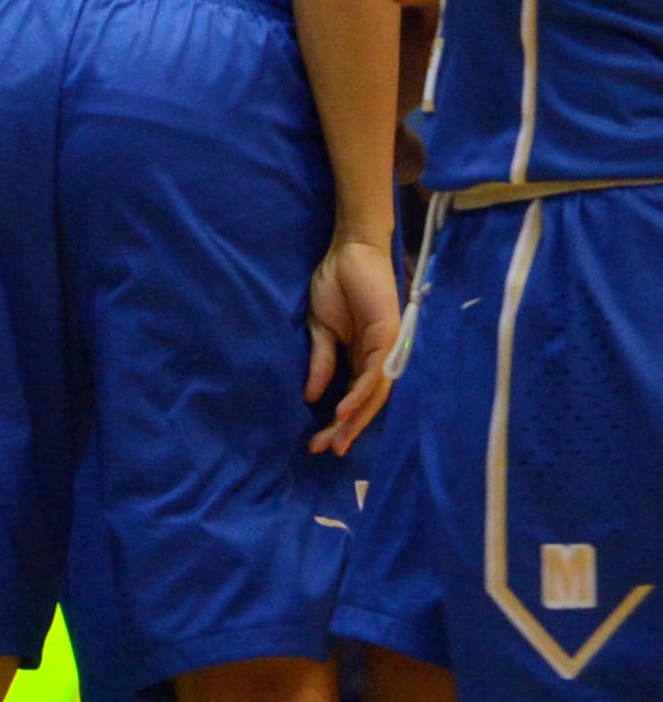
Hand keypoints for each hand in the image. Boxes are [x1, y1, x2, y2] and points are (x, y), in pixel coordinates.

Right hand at [306, 233, 401, 454]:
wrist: (349, 250)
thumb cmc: (336, 283)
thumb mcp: (320, 330)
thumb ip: (321, 362)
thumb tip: (311, 396)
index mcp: (362, 357)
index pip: (352, 397)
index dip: (337, 422)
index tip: (315, 444)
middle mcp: (379, 358)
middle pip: (366, 403)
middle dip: (346, 429)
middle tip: (325, 451)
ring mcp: (387, 349)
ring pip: (374, 396)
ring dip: (354, 420)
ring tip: (334, 440)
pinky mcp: (391, 337)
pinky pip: (376, 375)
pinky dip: (360, 395)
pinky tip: (343, 411)